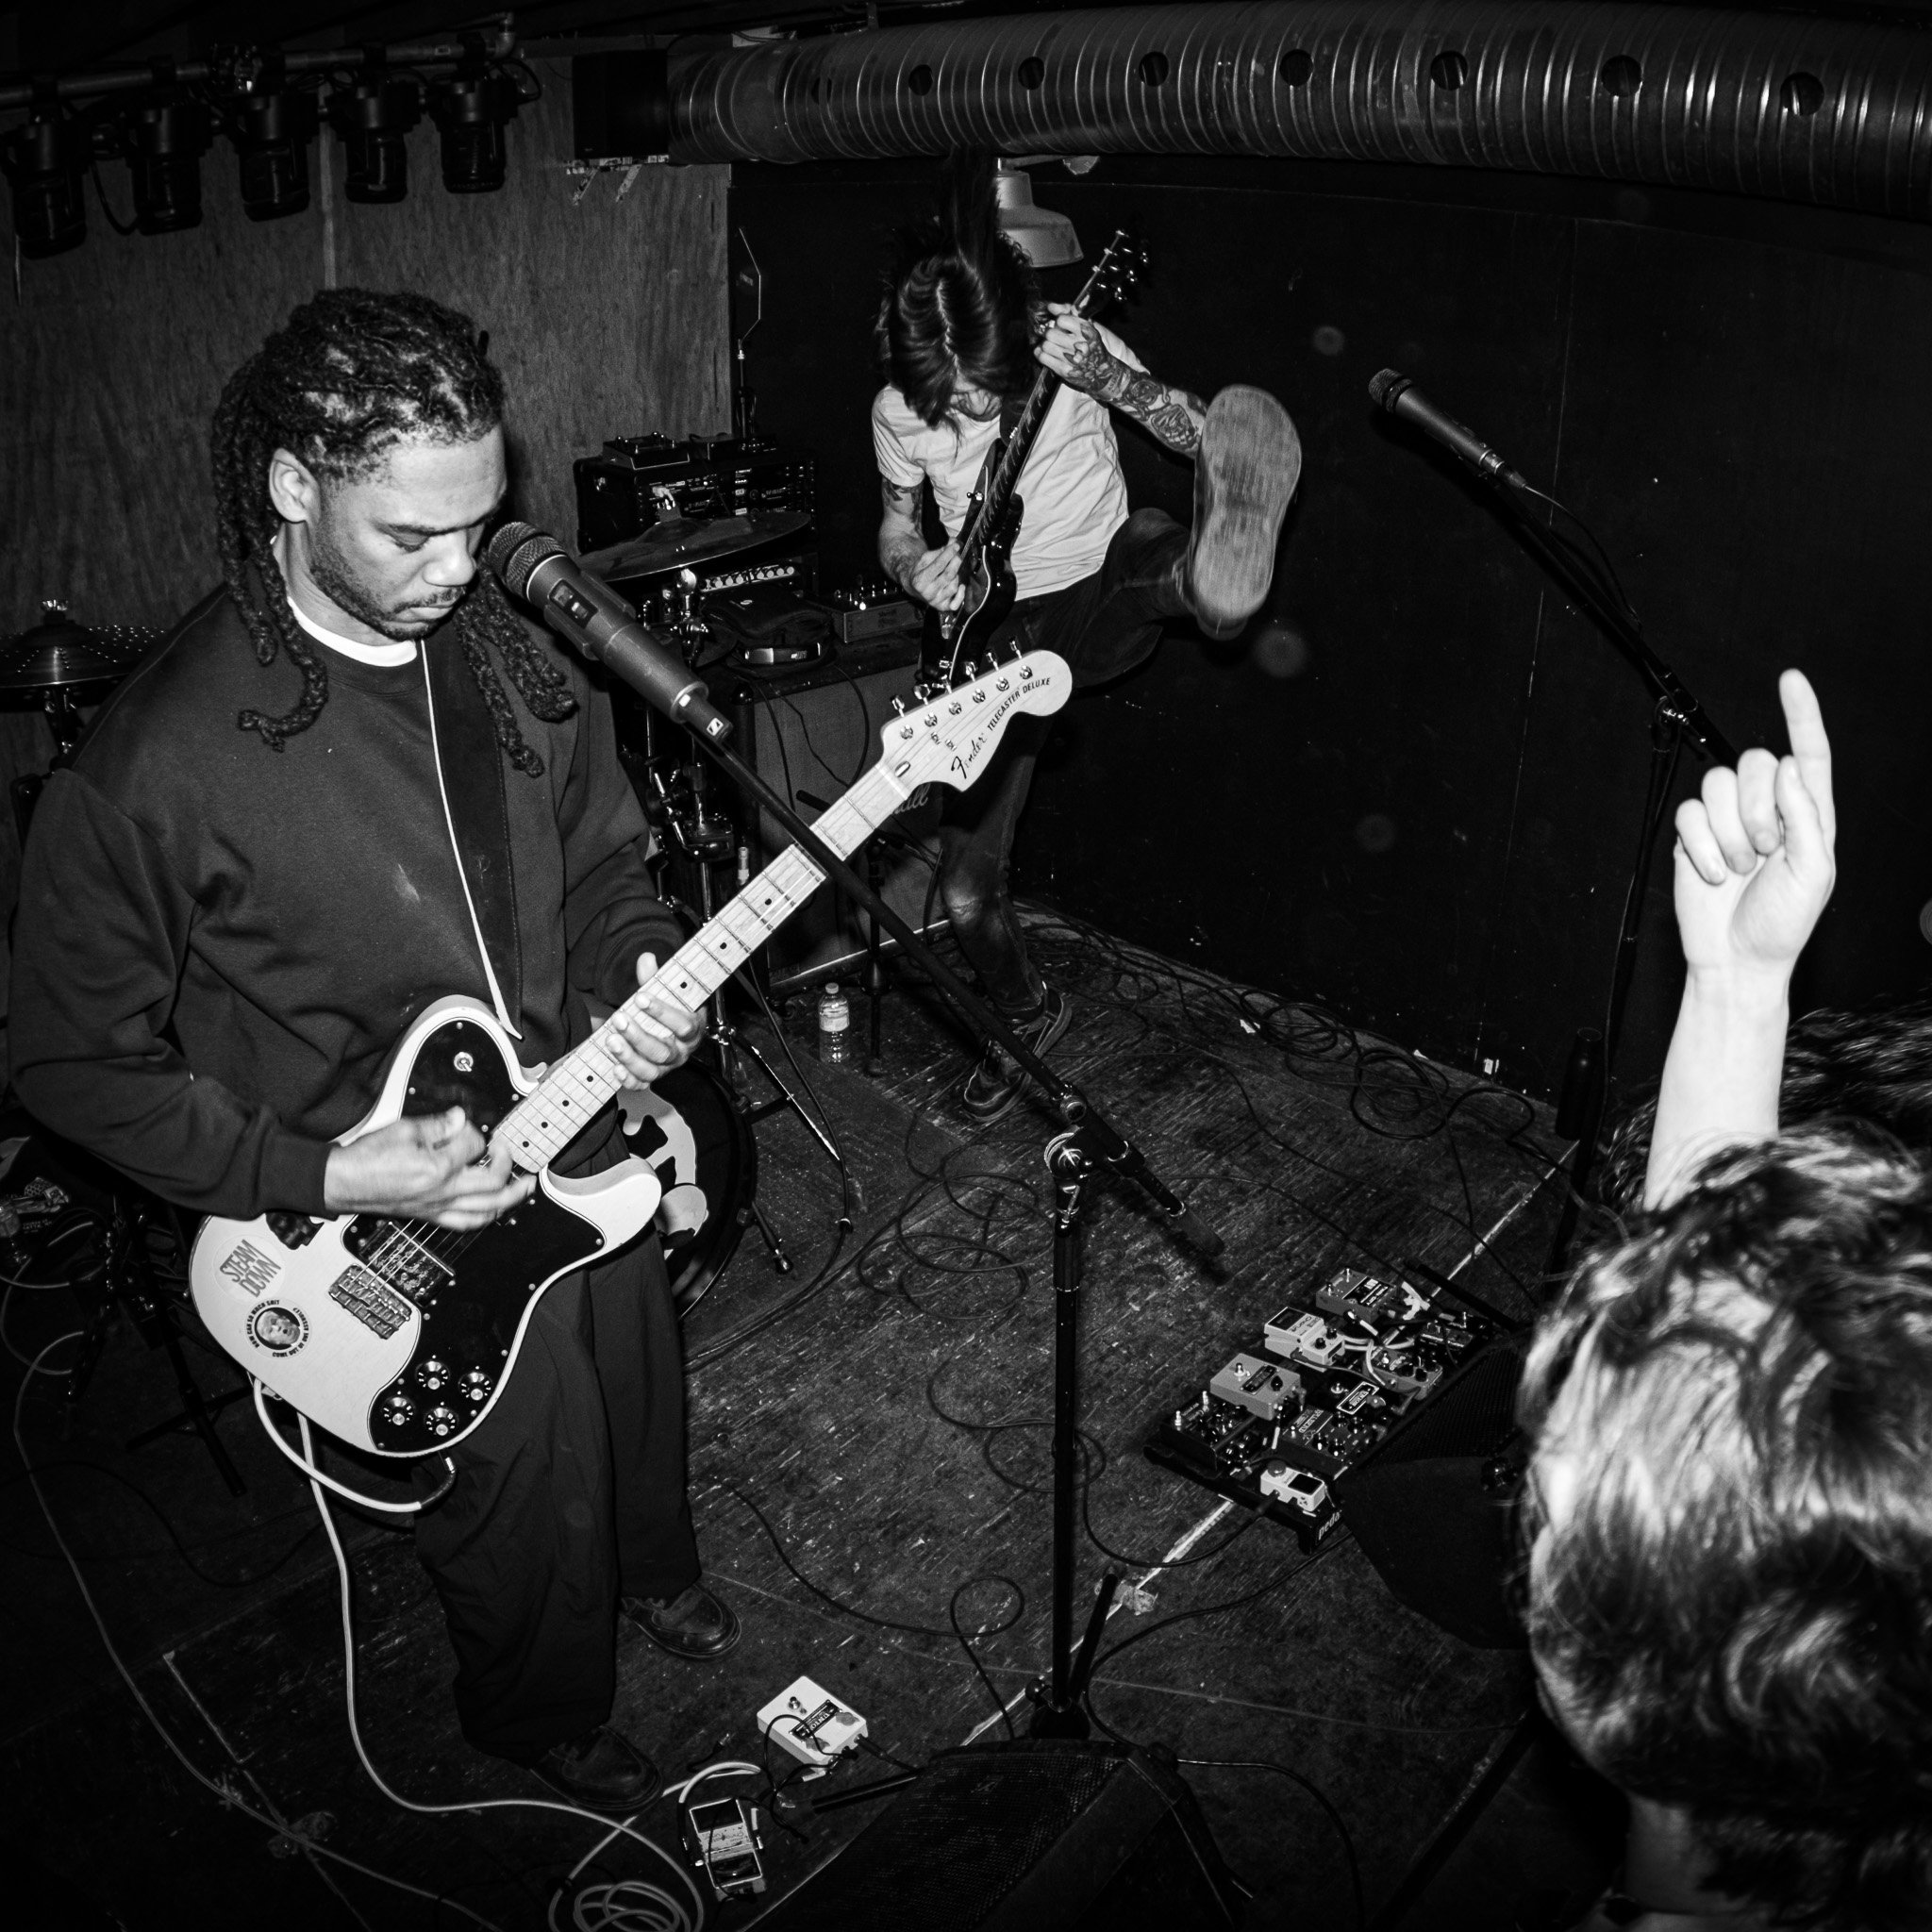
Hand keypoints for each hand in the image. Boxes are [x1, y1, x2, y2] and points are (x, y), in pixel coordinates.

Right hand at [324, 1107, 533, 1229]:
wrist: (343, 1182)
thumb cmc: (366, 1159)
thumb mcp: (402, 1129)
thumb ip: (437, 1124)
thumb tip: (460, 1118)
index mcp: (437, 1167)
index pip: (474, 1145)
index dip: (475, 1131)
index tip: (466, 1126)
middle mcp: (442, 1191)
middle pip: (494, 1181)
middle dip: (507, 1163)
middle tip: (509, 1151)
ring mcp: (438, 1207)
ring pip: (487, 1209)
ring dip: (512, 1198)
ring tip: (526, 1187)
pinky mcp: (430, 1216)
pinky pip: (466, 1223)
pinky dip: (486, 1216)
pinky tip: (495, 1210)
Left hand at [605, 952, 705, 1086]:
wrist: (666, 1029)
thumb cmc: (668, 1010)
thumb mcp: (664, 992)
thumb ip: (654, 978)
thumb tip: (646, 959)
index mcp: (692, 1030)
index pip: (684, 1024)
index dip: (663, 1012)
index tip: (641, 998)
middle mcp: (681, 1052)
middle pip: (663, 1050)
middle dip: (639, 1036)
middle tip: (619, 1020)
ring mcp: (666, 1067)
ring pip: (651, 1070)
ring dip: (629, 1057)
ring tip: (611, 1041)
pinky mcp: (651, 1077)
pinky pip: (641, 1084)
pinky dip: (628, 1080)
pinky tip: (615, 1067)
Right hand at [906, 542, 963, 612]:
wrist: (914, 586)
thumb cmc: (920, 572)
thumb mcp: (925, 559)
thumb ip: (940, 551)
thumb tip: (953, 542)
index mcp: (919, 580)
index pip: (939, 564)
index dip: (949, 553)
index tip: (956, 545)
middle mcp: (927, 593)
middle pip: (948, 575)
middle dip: (955, 562)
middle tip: (958, 554)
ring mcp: (935, 601)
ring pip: (953, 587)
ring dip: (956, 576)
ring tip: (953, 570)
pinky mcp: (942, 607)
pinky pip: (955, 605)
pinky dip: (961, 595)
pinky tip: (961, 586)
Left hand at [1034, 302, 1117, 393]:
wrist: (1101, 371)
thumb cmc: (1092, 346)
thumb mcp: (1086, 327)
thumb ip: (1069, 312)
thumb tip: (1051, 306)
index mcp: (1085, 330)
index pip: (1061, 320)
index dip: (1058, 322)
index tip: (1061, 326)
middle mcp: (1078, 344)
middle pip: (1050, 333)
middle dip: (1050, 334)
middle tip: (1054, 337)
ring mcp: (1071, 358)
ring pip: (1045, 345)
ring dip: (1046, 345)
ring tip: (1052, 346)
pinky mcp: (1064, 370)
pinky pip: (1043, 357)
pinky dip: (1040, 353)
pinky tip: (1045, 353)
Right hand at [1672, 669, 1834, 982]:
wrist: (1736, 959)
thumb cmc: (1782, 923)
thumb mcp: (1815, 873)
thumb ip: (1806, 818)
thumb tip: (1791, 768)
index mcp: (1808, 815)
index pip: (1809, 753)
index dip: (1802, 715)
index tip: (1790, 680)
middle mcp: (1767, 810)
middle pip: (1756, 763)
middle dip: (1757, 807)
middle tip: (1762, 850)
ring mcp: (1727, 822)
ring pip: (1717, 785)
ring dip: (1728, 832)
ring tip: (1738, 867)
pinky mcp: (1693, 837)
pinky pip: (1688, 815)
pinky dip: (1702, 847)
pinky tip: (1714, 873)